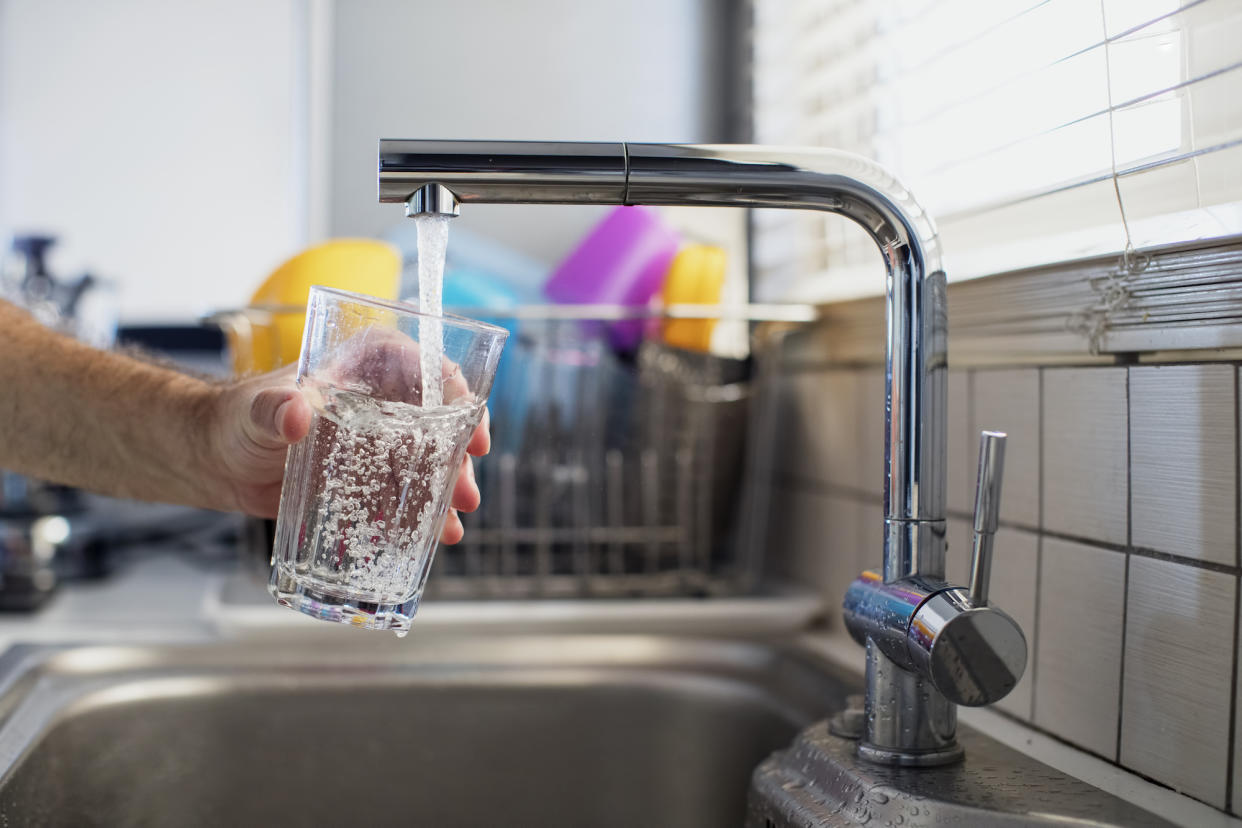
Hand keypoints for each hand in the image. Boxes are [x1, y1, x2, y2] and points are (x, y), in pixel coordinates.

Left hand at [206, 365, 489, 543]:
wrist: (217, 461)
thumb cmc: (234, 419)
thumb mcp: (254, 411)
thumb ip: (273, 409)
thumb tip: (296, 413)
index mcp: (368, 364)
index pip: (430, 370)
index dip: (460, 402)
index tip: (472, 437)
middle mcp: (384, 398)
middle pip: (441, 423)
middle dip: (459, 463)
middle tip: (466, 497)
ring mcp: (380, 440)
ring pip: (429, 462)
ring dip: (445, 494)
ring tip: (449, 529)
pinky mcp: (369, 477)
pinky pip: (404, 493)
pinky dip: (419, 516)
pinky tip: (428, 539)